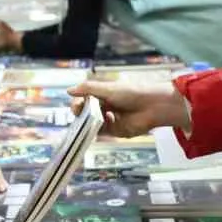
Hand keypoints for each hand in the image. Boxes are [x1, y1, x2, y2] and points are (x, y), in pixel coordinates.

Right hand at [68, 80, 190, 137]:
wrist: (153, 106)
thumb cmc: (132, 93)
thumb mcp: (108, 88)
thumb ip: (88, 89)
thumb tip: (68, 90)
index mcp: (101, 96)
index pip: (82, 101)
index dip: (77, 104)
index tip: (76, 106)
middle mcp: (103, 108)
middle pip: (84, 114)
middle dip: (81, 114)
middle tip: (81, 114)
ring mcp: (109, 121)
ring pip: (91, 124)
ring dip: (90, 122)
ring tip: (94, 119)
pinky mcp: (115, 131)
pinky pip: (102, 133)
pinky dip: (101, 128)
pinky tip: (108, 121)